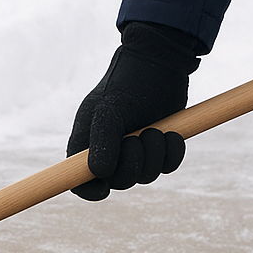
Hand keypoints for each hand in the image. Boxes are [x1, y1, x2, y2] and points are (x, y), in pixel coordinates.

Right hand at [68, 22, 201, 200]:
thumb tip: (99, 174)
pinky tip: (172, 135)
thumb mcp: (109, 109)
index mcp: (87, 143)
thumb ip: (102, 142)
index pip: (80, 181)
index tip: (103, 189)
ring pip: (146, 175)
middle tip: (139, 138)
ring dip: (154, 155)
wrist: (160, 62)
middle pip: (118, 182)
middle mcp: (110, 151)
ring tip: (156, 129)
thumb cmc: (127, 82)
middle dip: (133, 164)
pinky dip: (172, 153)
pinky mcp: (159, 148)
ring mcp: (135, 151)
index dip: (89, 190)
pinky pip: (167, 167)